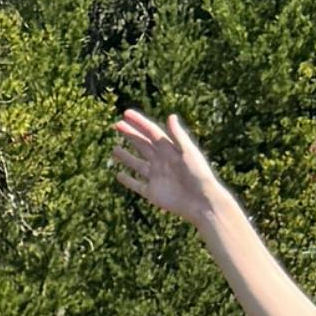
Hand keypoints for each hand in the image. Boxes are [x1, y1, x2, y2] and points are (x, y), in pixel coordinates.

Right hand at [108, 108, 228, 226]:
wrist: (201, 202)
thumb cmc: (199, 176)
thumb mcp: (189, 153)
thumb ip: (178, 136)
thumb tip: (171, 116)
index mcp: (170, 150)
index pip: (151, 132)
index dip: (139, 122)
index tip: (126, 113)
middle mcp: (161, 161)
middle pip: (143, 145)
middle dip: (130, 135)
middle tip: (117, 125)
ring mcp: (156, 177)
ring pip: (137, 164)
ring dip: (126, 156)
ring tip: (114, 149)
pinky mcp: (152, 192)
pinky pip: (137, 185)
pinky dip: (128, 180)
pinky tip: (119, 175)